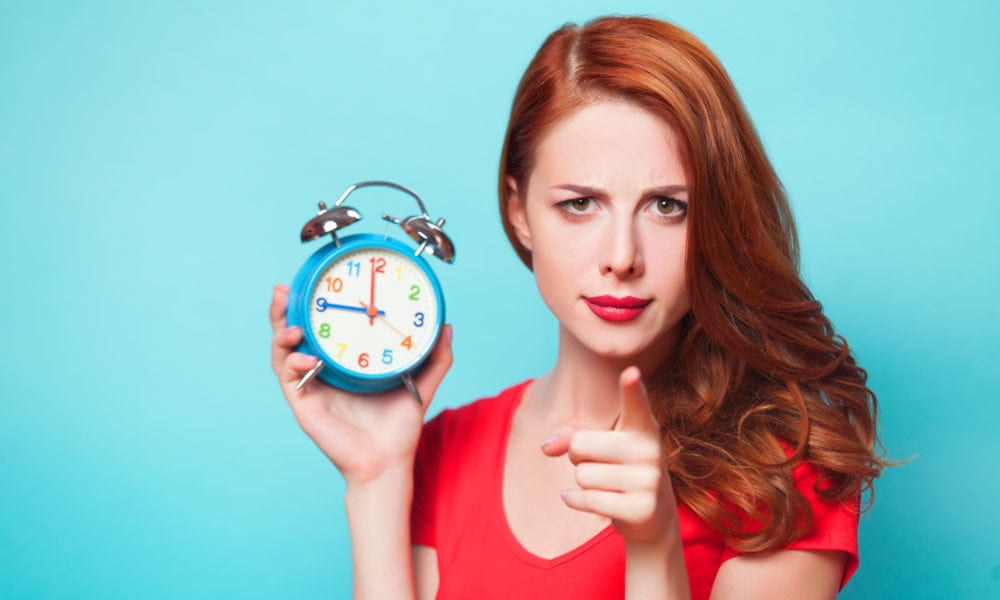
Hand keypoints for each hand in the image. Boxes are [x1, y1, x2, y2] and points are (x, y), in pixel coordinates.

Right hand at [269, 284, 452, 487]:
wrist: (388, 462)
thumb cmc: (399, 427)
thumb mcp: (420, 383)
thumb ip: (436, 357)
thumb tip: (447, 326)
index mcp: (342, 363)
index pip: (320, 328)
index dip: (310, 305)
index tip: (311, 281)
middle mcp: (321, 373)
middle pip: (291, 336)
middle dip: (282, 312)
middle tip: (283, 291)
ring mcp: (310, 389)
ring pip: (282, 354)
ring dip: (280, 334)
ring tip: (291, 324)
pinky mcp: (305, 406)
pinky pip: (289, 379)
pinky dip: (293, 364)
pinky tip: (308, 358)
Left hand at [542, 367, 676, 542]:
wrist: (651, 515)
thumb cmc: (617, 469)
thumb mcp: (596, 446)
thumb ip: (569, 437)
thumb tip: (546, 446)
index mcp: (642, 427)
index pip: (635, 404)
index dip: (632, 388)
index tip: (631, 372)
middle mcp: (650, 450)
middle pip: (580, 445)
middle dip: (577, 457)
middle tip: (600, 465)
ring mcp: (649, 480)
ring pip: (581, 475)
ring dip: (583, 483)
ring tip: (607, 486)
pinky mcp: (642, 508)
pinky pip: (587, 499)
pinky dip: (577, 501)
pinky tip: (593, 501)